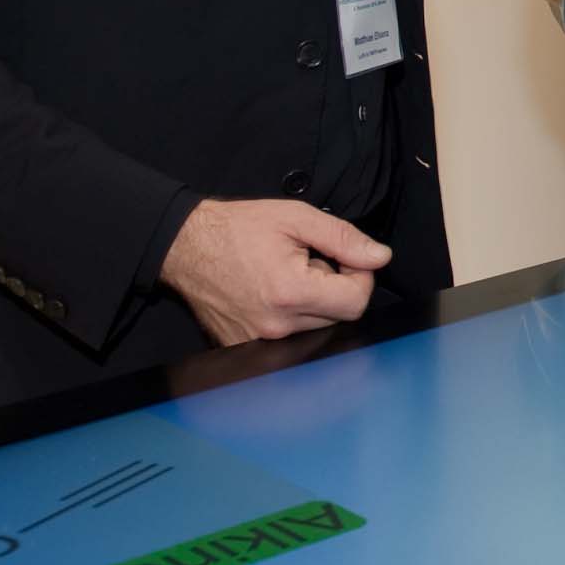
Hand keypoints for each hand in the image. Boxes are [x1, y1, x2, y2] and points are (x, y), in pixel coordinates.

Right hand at [159, 196, 391, 346]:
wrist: (185, 246)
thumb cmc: (237, 228)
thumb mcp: (296, 217)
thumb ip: (343, 238)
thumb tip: (379, 257)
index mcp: (290, 292)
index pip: (356, 302)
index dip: (360, 276)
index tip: (344, 259)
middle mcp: (276, 325)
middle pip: (338, 316)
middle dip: (337, 287)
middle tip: (312, 261)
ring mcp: (259, 341)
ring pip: (316, 328)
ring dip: (314, 301)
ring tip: (289, 275)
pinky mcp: (245, 347)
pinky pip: (290, 336)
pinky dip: (292, 315)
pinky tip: (274, 292)